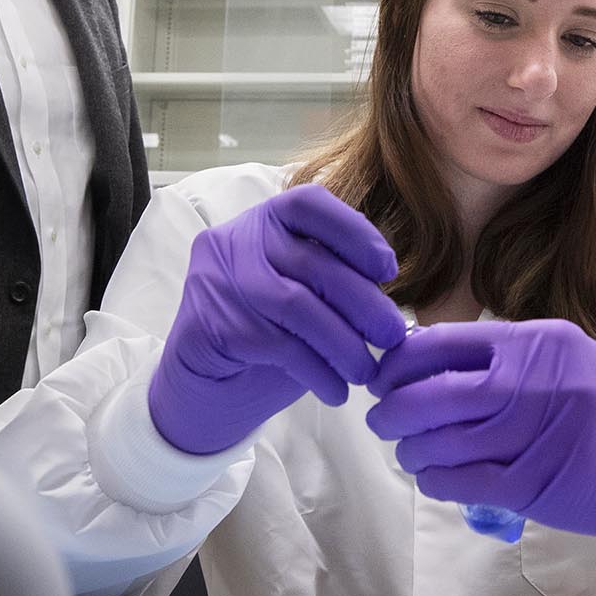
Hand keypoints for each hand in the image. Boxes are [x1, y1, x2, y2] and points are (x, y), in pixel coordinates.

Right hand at [149, 185, 404, 454]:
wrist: (204, 382)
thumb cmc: (266, 332)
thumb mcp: (301, 293)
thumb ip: (333, 280)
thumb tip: (388, 299)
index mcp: (263, 221)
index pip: (309, 205)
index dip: (356, 232)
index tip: (388, 270)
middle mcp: (236, 242)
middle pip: (312, 262)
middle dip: (363, 303)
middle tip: (391, 336)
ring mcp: (219, 282)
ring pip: (298, 306)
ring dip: (343, 343)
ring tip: (366, 371)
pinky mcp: (212, 326)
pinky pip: (279, 346)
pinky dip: (317, 371)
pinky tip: (336, 390)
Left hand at [366, 319, 595, 535]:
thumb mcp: (563, 359)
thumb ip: (505, 359)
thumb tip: (424, 366)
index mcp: (534, 342)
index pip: (439, 344)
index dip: (396, 364)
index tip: (383, 379)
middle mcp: (531, 381)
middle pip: (428, 394)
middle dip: (392, 410)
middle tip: (384, 420)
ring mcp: (533, 433)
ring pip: (438, 442)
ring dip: (412, 451)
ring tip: (412, 453)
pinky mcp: (536, 483)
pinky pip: (460, 482)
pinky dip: (436, 481)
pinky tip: (436, 478)